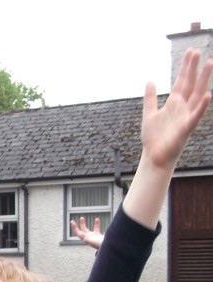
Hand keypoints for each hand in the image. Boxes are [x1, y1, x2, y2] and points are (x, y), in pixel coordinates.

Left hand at [70, 216, 103, 249]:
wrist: (108, 247)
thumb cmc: (99, 245)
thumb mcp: (91, 241)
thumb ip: (86, 238)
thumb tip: (83, 237)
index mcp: (86, 238)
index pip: (78, 233)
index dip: (74, 227)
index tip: (72, 222)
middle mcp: (88, 237)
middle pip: (82, 230)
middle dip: (80, 224)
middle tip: (80, 218)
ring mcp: (93, 237)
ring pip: (87, 229)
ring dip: (83, 224)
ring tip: (82, 218)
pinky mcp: (98, 236)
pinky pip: (96, 228)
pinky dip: (96, 223)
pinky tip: (96, 219)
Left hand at [141, 49, 212, 171]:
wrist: (154, 156)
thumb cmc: (153, 137)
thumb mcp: (149, 113)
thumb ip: (150, 97)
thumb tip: (150, 80)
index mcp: (174, 103)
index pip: (181, 81)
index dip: (185, 67)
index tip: (190, 52)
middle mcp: (182, 107)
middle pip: (190, 83)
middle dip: (193, 67)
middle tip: (197, 51)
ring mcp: (186, 116)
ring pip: (197, 95)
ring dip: (203, 80)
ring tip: (209, 64)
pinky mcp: (186, 128)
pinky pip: (196, 116)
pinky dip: (202, 106)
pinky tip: (208, 95)